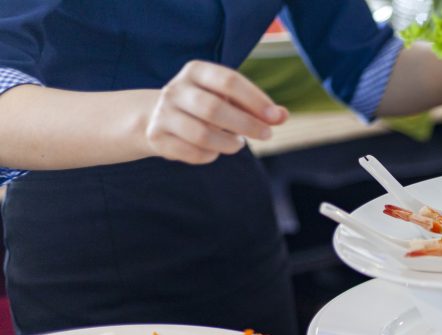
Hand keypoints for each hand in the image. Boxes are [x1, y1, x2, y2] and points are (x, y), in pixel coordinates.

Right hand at [144, 61, 287, 164]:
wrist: (160, 118)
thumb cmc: (208, 107)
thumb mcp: (232, 100)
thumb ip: (258, 108)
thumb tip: (282, 116)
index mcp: (196, 71)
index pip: (229, 80)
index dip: (255, 100)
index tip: (275, 117)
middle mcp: (175, 89)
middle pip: (213, 108)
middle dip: (246, 125)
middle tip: (266, 135)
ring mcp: (163, 113)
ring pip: (202, 135)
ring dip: (228, 144)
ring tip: (237, 144)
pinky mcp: (157, 137)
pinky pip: (192, 153)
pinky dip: (210, 156)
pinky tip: (214, 150)